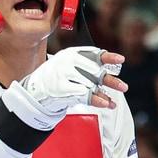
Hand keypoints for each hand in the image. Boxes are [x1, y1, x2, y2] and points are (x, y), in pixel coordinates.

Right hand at [6, 47, 127, 127]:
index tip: (121, 60)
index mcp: (71, 54)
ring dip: (103, 95)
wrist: (34, 90)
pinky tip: (105, 104)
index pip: (92, 53)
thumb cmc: (56, 78)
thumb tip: (110, 73)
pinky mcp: (61, 89)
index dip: (108, 57)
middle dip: (110, 80)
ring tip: (112, 102)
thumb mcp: (69, 67)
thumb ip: (87, 67)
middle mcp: (68, 63)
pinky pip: (83, 95)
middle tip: (123, 87)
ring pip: (90, 85)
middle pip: (94, 71)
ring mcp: (64, 75)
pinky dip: (96, 100)